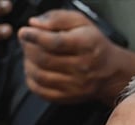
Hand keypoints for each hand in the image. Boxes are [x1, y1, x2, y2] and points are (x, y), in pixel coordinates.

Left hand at [17, 9, 132, 103]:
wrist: (110, 71)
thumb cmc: (94, 44)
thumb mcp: (81, 22)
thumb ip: (58, 18)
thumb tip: (35, 24)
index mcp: (86, 46)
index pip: (55, 42)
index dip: (34, 36)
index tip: (24, 32)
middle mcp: (82, 68)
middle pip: (43, 59)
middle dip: (28, 48)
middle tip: (27, 41)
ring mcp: (76, 86)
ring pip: (39, 75)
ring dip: (28, 63)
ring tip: (31, 55)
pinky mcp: (69, 97)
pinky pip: (41, 91)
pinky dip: (31, 79)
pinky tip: (34, 69)